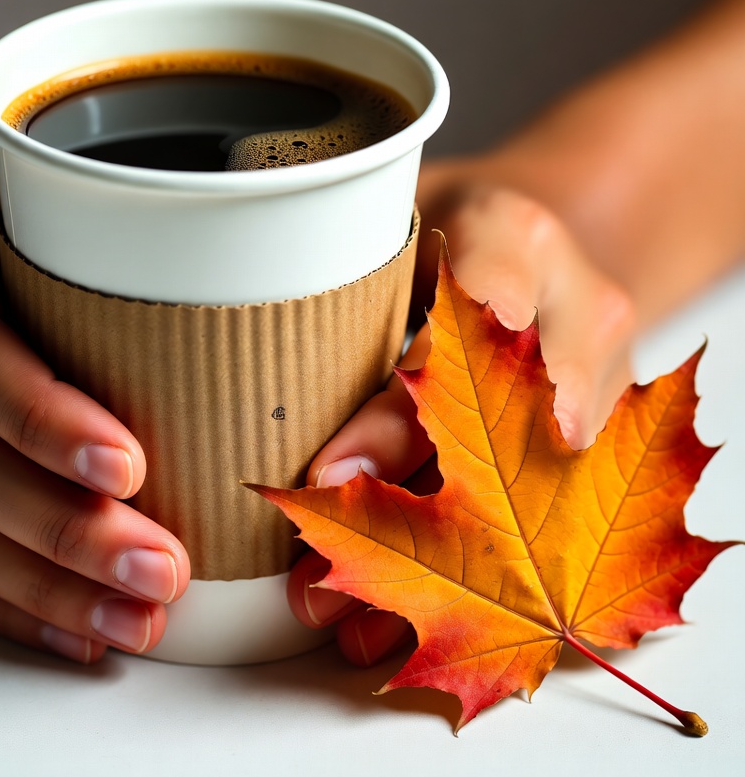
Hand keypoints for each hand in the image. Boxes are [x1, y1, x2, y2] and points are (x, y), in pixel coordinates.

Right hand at [0, 164, 189, 661]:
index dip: (40, 419)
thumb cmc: (35, 217)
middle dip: (64, 532)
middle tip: (162, 571)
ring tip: (136, 617)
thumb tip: (278, 329)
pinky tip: (75, 626)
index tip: (132, 468)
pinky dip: (11, 599)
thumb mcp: (72, 205)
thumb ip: (137, 257)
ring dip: (47, 586)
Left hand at [286, 178, 635, 665]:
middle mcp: (577, 311)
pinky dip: (483, 577)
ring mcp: (609, 381)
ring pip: (533, 501)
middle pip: (503, 439)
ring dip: (444, 578)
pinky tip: (418, 616)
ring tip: (350, 628)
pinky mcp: (615, 436)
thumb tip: (223, 319)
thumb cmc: (452, 220)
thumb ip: (339, 257)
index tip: (327, 480)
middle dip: (413, 530)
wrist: (558, 232)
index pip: (458, 337)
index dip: (394, 420)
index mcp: (512, 237)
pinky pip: (554, 515)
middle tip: (313, 588)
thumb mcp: (397, 208)